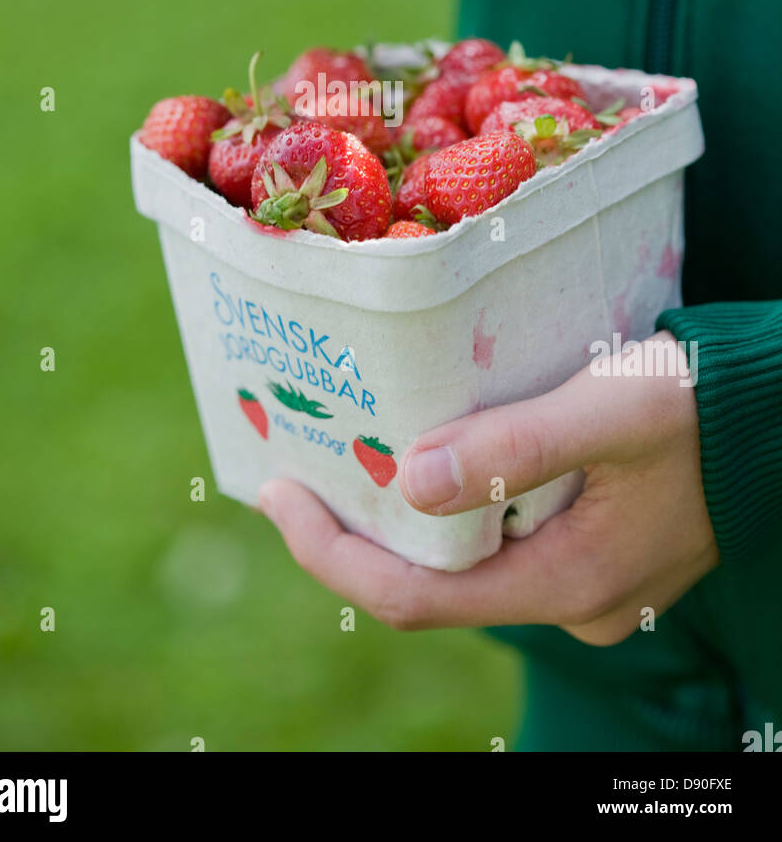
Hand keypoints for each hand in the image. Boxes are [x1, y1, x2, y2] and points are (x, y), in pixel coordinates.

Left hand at [259, 332, 718, 644]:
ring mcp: (584, 582)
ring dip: (406, 511)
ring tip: (354, 442)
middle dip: (358, 527)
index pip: (413, 597)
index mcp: (565, 582)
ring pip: (467, 560)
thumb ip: (515, 448)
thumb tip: (407, 481)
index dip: (331, 553)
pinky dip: (455, 503)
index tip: (275, 493)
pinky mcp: (594, 551)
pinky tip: (430, 449)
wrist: (778, 415)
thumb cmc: (702, 405)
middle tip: (303, 456)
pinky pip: (502, 539)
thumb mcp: (611, 411)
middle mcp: (568, 601)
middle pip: (432, 582)